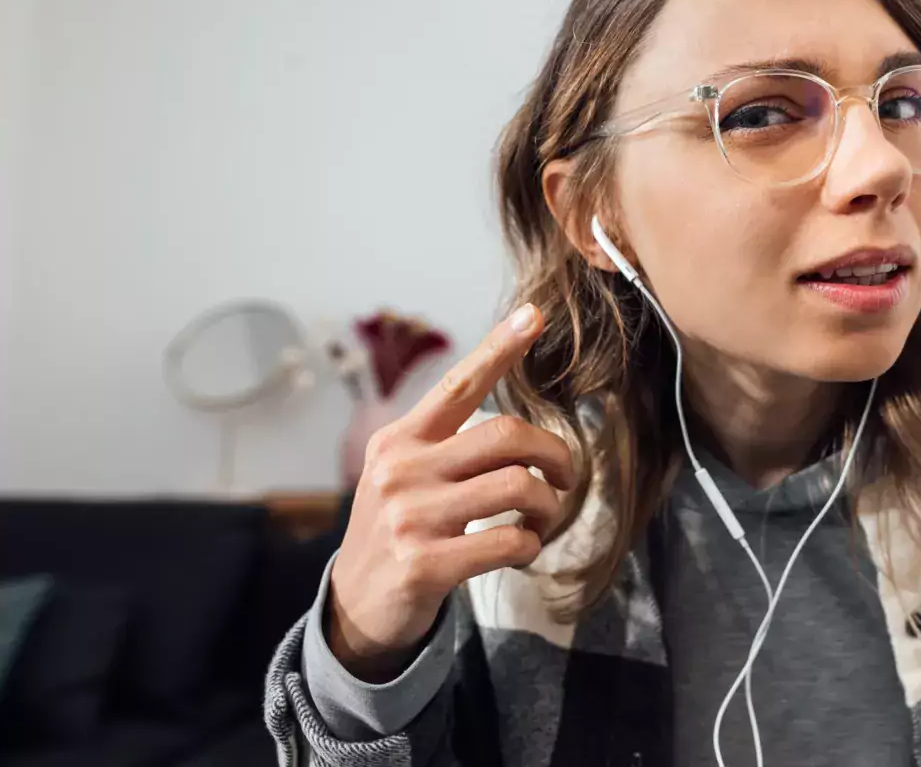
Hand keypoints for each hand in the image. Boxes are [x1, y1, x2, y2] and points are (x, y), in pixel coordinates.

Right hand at [326, 303, 574, 681]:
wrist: (356, 604)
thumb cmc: (398, 530)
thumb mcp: (404, 475)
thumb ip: (445, 445)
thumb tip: (515, 427)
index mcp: (401, 439)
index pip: (459, 384)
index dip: (499, 348)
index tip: (534, 316)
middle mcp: (402, 470)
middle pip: (507, 436)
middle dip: (555, 454)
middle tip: (564, 476)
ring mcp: (412, 517)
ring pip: (519, 486)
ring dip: (548, 506)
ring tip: (541, 519)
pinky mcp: (425, 563)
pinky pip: (509, 541)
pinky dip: (531, 545)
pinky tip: (521, 549)